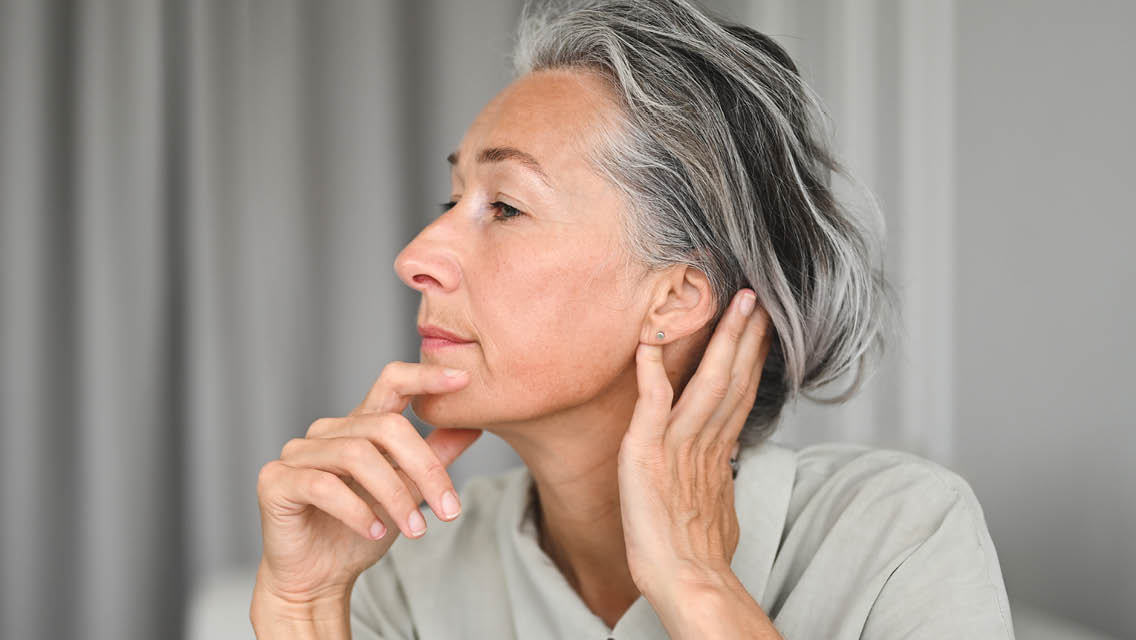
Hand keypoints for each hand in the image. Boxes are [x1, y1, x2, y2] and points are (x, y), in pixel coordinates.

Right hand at [253, 362, 482, 605]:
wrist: (318, 579)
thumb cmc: (361, 531)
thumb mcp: (409, 491)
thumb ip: (435, 456)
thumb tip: (473, 424)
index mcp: (360, 425)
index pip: (392, 382)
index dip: (425, 376)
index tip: (463, 379)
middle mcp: (328, 431)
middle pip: (386, 427)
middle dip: (425, 469)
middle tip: (449, 510)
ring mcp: (298, 452)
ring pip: (358, 456)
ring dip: (395, 496)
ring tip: (415, 531)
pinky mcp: (276, 480)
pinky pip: (323, 485)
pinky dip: (356, 511)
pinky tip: (375, 532)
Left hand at [617, 288, 771, 599]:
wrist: (686, 581)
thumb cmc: (697, 554)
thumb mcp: (716, 506)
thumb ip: (718, 476)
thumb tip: (724, 466)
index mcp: (719, 451)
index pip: (741, 392)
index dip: (752, 357)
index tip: (764, 325)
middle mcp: (704, 442)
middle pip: (733, 378)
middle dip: (747, 336)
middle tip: (758, 297)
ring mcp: (677, 445)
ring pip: (707, 382)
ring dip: (720, 339)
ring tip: (732, 303)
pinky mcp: (647, 453)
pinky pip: (651, 404)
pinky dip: (651, 371)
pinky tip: (649, 341)